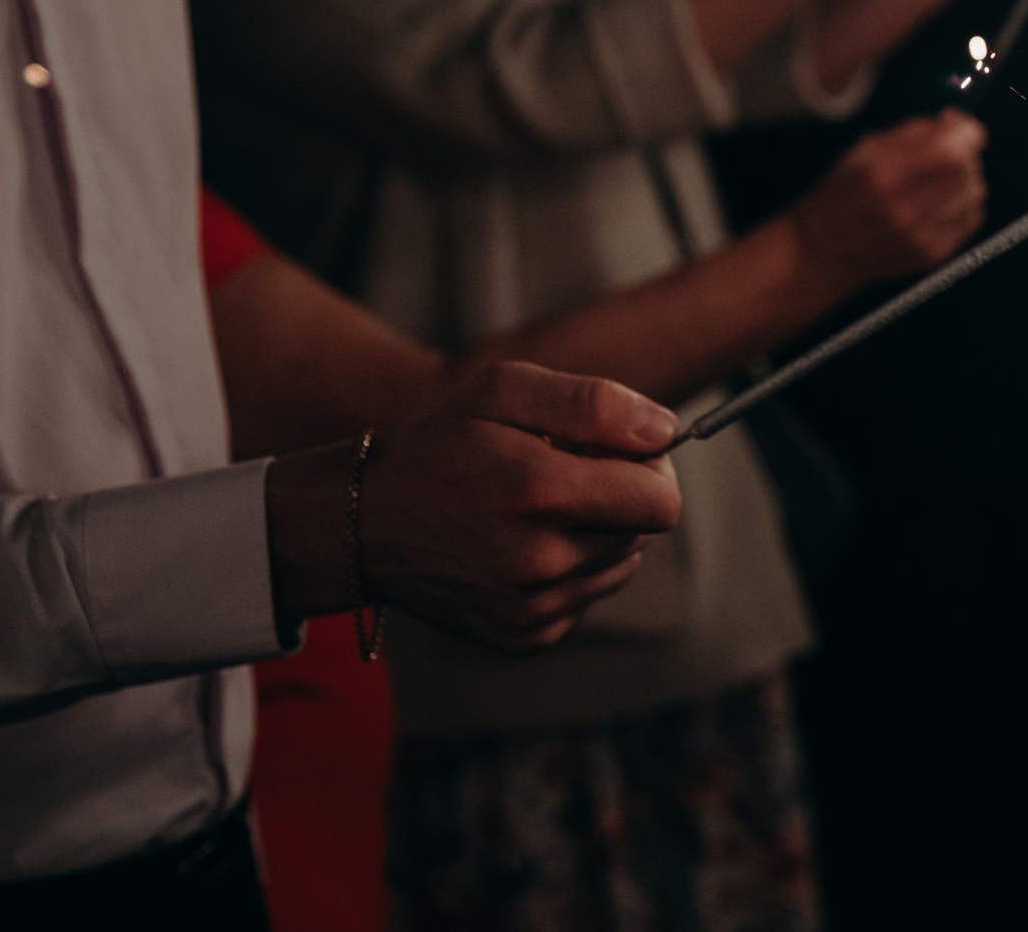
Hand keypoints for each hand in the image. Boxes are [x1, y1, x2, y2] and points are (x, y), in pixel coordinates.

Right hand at [266, 360, 683, 654]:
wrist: (363, 522)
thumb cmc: (440, 444)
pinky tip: (523, 545)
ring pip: (619, 567)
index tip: (620, 454)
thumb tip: (664, 430)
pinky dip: (570, 571)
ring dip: (598, 535)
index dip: (653, 470)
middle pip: (644, 534)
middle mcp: (540, 561)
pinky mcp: (523, 637)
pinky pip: (585, 598)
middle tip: (569, 474)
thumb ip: (594, 404)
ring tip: (539, 509)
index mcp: (541, 493)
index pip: (662, 501)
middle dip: (622, 498)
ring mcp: (531, 608)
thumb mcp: (503, 390)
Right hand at [789, 109, 987, 286]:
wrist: (826, 249)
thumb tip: (956, 122)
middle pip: (967, 168)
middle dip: (962, 153)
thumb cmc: (842, 195)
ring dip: (964, 179)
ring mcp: (922, 236)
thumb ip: (915, 131)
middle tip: (943, 153)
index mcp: (886, 177)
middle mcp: (906, 210)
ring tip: (938, 180)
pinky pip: (973, 218)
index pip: (953, 149)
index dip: (965, 131)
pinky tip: (942, 201)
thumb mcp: (866, 148)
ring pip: (975, 192)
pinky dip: (964, 203)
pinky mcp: (934, 254)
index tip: (959, 128)